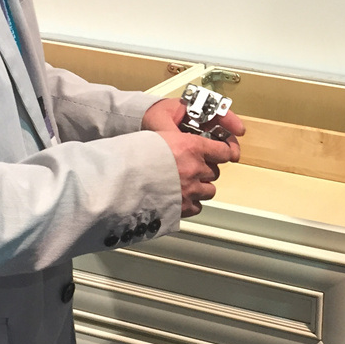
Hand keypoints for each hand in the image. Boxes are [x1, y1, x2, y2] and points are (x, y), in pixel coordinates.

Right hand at [141, 97, 244, 216]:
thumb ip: (176, 142)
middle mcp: (196, 168)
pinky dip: (191, 204)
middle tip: (190, 170)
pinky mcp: (183, 207)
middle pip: (214, 172)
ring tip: (184, 186)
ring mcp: (191, 189)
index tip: (219, 154)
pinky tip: (179, 198)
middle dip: (205, 172)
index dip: (221, 153)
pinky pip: (197, 207)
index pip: (222, 151)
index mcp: (191, 146)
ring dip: (200, 188)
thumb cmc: (134, 155)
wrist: (121, 180)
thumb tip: (180, 146)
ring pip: (209, 191)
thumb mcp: (157, 136)